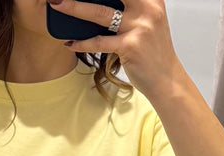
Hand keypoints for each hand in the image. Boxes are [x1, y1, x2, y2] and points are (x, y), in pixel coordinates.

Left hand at [48, 0, 185, 102]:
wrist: (166, 80)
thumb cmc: (152, 53)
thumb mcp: (147, 22)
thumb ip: (130, 9)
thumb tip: (98, 4)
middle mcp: (147, 9)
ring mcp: (139, 27)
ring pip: (100, 13)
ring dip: (75, 8)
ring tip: (58, 4)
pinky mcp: (130, 46)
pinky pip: (99, 42)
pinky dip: (82, 43)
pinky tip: (69, 42)